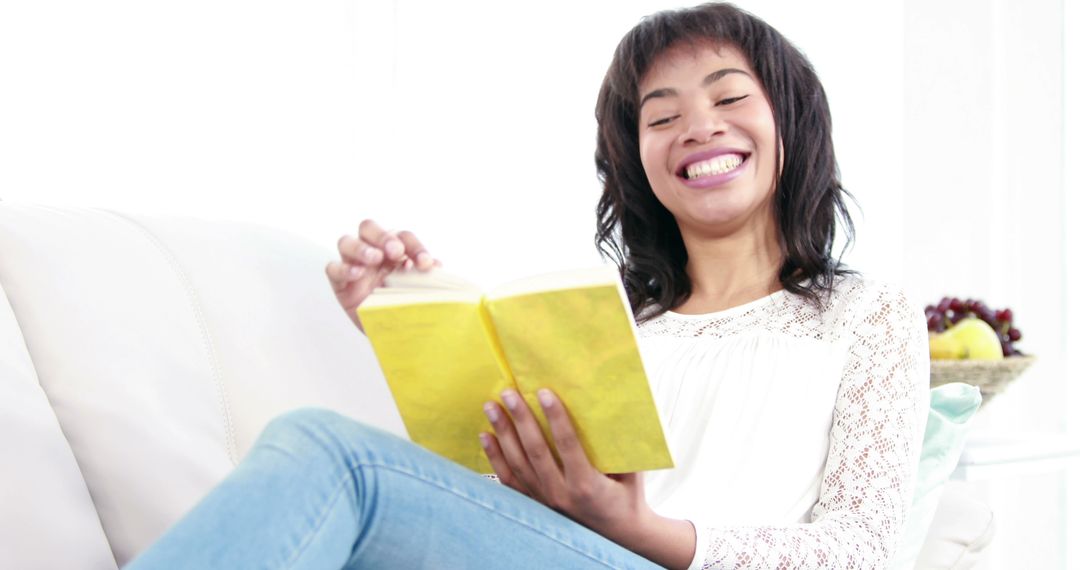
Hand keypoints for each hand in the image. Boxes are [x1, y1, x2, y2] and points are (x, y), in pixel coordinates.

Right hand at [325, 219, 438, 331]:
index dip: (414, 246)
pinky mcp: (340, 284)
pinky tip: (357, 274)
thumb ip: (425, 277)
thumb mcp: (418, 292)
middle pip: (368, 228)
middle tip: (396, 251)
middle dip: (383, 236)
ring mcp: (353, 265)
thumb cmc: (405, 307)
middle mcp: (372, 253)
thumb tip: (436, 265)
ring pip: (346, 242)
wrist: (392, 334)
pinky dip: (343, 268)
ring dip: (361, 248)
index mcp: (394, 250)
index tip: (425, 264)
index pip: (402, 236)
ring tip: (375, 258)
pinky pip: (333, 269)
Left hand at [480, 388, 652, 543]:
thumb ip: (616, 446)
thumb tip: (603, 407)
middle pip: (535, 450)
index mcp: (587, 484)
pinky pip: (510, 479)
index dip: (555, 417)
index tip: (544, 392)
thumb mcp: (630, 472)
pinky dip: (495, 457)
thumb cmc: (626, 496)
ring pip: (518, 463)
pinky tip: (486, 436)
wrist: (617, 534)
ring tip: (491, 407)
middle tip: (509, 393)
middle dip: (520, 419)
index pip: (567, 444)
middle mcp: (560, 493)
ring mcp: (544, 500)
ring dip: (503, 433)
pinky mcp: (534, 503)